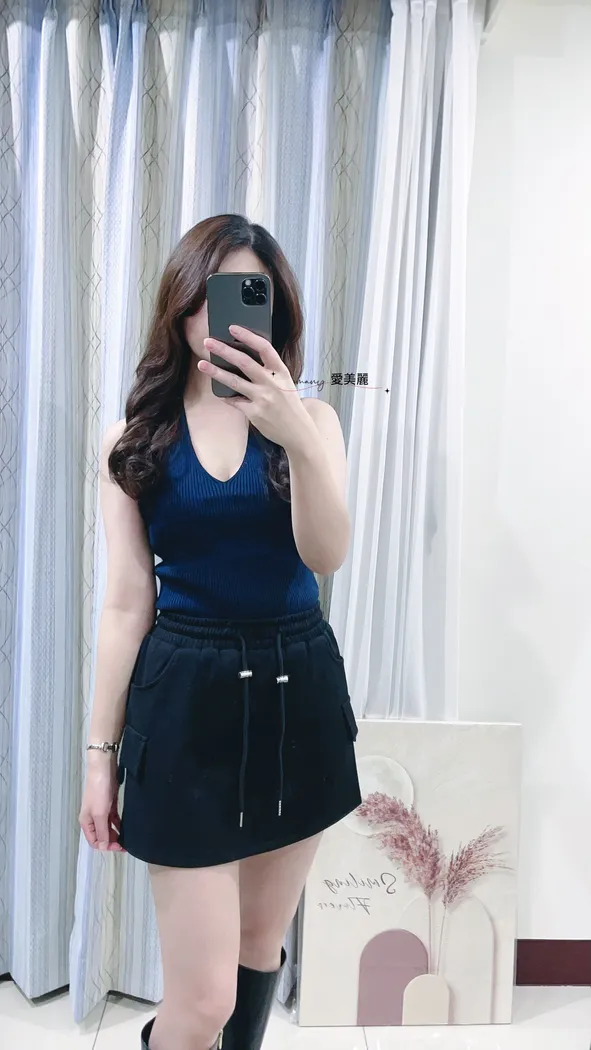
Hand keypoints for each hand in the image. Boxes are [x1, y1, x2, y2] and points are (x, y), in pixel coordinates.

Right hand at [79, 753, 124, 851]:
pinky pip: (114, 818)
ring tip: (128, 838)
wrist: (104, 768)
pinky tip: (126, 827)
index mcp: (86, 821)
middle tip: (126, 845)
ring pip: (108, 827)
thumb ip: (101, 831)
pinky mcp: (110, 803)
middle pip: (102, 835)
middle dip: (112, 841)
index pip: (94, 841)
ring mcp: (101, 810)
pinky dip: (119, 824)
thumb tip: (102, 846)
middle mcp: (93, 818)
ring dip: (116, 834)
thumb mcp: (100, 813)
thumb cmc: (99, 790)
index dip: (106, 846)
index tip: (119, 847)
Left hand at [200, 326, 315, 452]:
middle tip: (208, 342)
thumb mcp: (285, 383)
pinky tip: (218, 392)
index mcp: (281, 372)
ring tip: (201, 364)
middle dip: (224, 350)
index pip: (264, 347)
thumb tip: (244, 359)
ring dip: (215, 372)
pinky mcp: (254, 413)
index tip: (232, 328)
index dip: (247, 336)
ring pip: (234, 381)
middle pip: (244, 362)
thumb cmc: (289, 405)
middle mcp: (272, 383)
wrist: (298, 432)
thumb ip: (269, 372)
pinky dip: (225, 396)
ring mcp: (262, 398)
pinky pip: (234, 401)